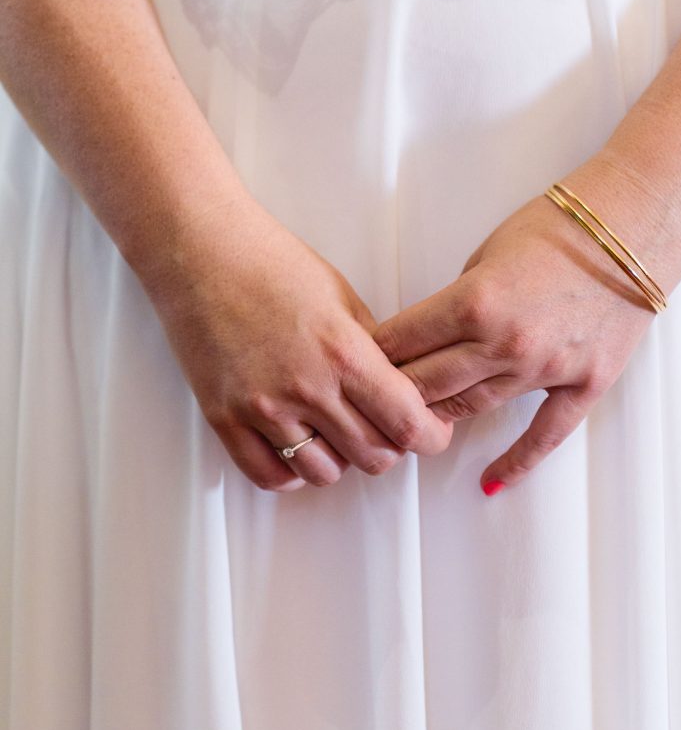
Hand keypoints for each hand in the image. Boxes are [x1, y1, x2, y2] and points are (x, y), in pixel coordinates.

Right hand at [143, 192, 452, 491]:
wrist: (201, 253)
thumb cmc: (273, 265)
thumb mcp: (344, 300)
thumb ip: (375, 352)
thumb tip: (402, 393)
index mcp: (345, 353)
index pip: (408, 424)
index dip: (430, 436)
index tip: (431, 431)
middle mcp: (306, 388)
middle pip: (374, 457)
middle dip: (389, 447)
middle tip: (383, 428)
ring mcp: (262, 408)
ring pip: (325, 473)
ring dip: (340, 459)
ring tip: (334, 431)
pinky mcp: (224, 418)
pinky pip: (270, 476)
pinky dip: (292, 471)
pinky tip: (297, 445)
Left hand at [374, 158, 680, 492]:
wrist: (633, 226)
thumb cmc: (558, 228)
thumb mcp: (487, 253)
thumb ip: (457, 300)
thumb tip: (429, 335)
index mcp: (474, 302)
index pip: (403, 342)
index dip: (374, 354)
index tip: (357, 363)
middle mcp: (505, 343)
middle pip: (427, 384)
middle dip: (393, 391)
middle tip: (373, 400)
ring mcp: (545, 369)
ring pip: (471, 408)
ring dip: (438, 417)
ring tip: (412, 427)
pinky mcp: (583, 384)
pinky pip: (544, 434)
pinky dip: (516, 462)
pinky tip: (490, 483)